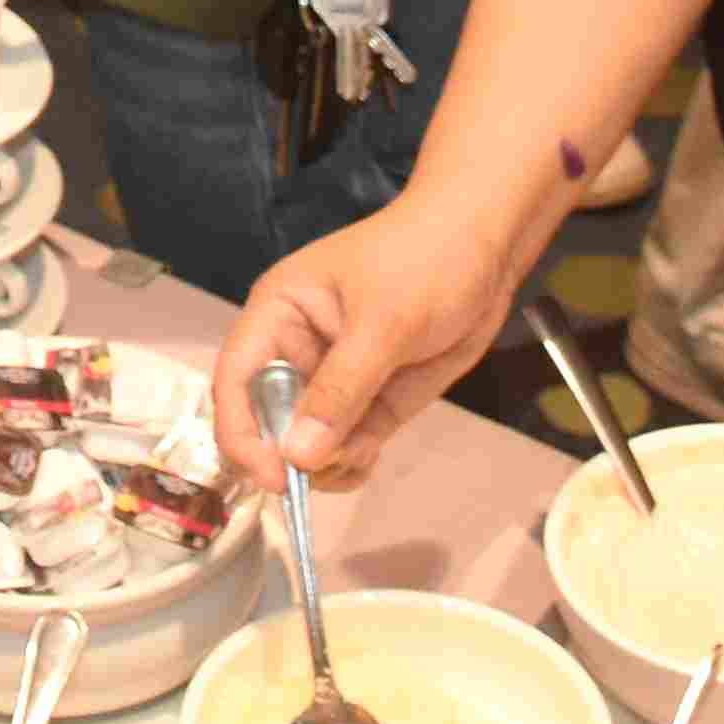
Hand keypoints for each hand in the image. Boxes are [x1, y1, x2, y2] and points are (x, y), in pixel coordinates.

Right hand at [212, 189, 529, 491]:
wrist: (488, 247)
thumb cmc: (424, 261)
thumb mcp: (382, 323)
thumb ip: (341, 391)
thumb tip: (297, 457)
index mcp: (278, 315)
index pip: (235, 380)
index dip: (241, 432)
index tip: (271, 477)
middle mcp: (296, 352)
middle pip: (265, 422)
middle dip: (289, 457)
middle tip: (327, 472)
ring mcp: (334, 381)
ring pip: (306, 444)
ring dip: (325, 466)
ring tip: (359, 458)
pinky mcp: (371, 401)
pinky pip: (345, 447)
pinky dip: (350, 465)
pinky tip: (368, 461)